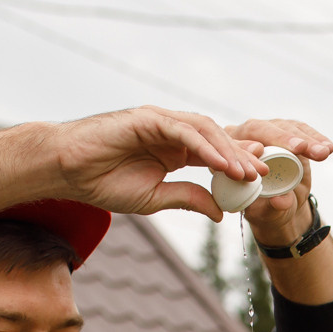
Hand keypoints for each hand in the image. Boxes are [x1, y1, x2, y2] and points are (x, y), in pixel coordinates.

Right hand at [47, 106, 273, 219]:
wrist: (68, 170)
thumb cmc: (103, 182)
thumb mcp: (155, 198)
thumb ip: (188, 199)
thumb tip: (220, 213)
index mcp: (175, 149)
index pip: (214, 154)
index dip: (238, 165)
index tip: (260, 182)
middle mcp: (171, 131)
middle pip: (216, 138)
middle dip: (242, 155)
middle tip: (265, 173)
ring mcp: (159, 121)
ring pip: (204, 130)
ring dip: (228, 151)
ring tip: (246, 172)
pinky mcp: (146, 118)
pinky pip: (182, 130)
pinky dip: (204, 145)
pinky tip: (220, 163)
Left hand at [226, 118, 332, 245]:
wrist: (280, 207)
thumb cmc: (265, 210)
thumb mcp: (266, 213)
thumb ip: (271, 207)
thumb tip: (280, 201)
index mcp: (229, 153)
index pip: (234, 144)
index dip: (247, 147)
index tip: (261, 152)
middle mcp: (246, 134)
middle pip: (261, 128)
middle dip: (282, 138)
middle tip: (300, 148)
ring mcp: (269, 130)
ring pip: (285, 128)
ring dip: (306, 140)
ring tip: (322, 152)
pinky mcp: (288, 132)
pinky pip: (303, 132)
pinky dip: (316, 140)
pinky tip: (328, 148)